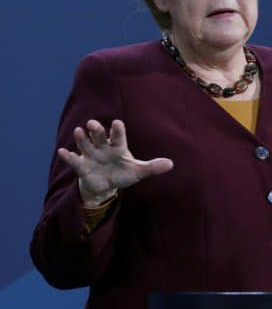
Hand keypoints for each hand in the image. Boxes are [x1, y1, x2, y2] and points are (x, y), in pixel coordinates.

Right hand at [57, 119, 173, 206]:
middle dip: (96, 130)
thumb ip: (152, 167)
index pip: (118, 136)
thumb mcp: (138, 171)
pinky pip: (74, 160)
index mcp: (118, 146)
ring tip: (79, 131)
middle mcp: (103, 147)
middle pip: (99, 136)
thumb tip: (171, 164)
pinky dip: (68, 156)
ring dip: (82, 139)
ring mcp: (91, 155)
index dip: (117, 130)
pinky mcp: (82, 166)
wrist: (107, 185)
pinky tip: (63, 151)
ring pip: (86, 144)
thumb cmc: (123, 173)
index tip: (117, 122)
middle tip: (93, 124)